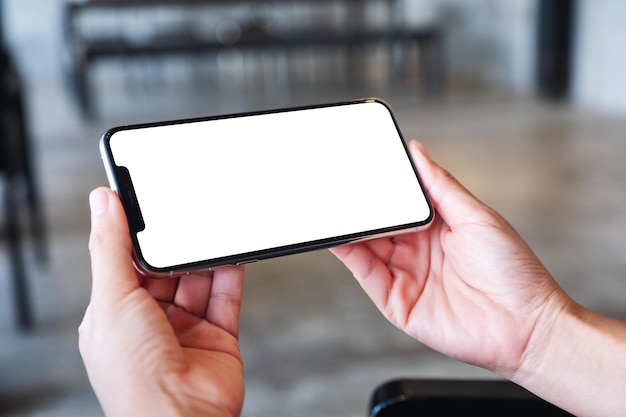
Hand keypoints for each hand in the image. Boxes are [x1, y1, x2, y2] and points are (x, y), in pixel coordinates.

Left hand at [79, 187, 243, 416]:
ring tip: (213, 228)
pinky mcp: (219, 336)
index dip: (138, 238)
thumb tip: (102, 203)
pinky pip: (226, 296)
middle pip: (168, 271)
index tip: (148, 207)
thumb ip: (110, 249)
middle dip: (176, 246)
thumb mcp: (112, 299)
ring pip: (199, 280)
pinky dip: (231, 272)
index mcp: (117, 316)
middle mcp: (152, 323)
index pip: (127, 265)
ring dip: (205, 256)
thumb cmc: (133, 376)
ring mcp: (187, 330)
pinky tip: (233, 252)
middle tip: (185, 215)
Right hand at [331, 140, 568, 376]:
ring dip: (347, 228)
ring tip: (330, 206)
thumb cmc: (513, 271)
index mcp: (437, 228)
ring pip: (366, 247)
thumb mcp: (476, 216)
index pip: (399, 203)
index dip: (380, 188)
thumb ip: (440, 185)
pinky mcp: (398, 303)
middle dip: (358, 206)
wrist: (527, 325)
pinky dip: (348, 255)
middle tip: (337, 184)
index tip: (360, 167)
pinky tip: (337, 236)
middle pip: (379, 225)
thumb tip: (417, 151)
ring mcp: (406, 277)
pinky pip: (367, 274)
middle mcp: (418, 252)